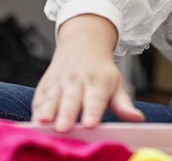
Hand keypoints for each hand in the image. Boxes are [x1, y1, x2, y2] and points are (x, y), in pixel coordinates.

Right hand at [31, 14, 143, 131]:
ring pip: (52, 98)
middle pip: (71, 100)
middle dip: (66, 114)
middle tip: (64, 128)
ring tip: (43, 123)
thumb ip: (123, 104)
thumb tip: (137, 118)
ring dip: (47, 110)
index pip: (95, 99)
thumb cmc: (100, 71)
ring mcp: (59, 82)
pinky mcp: (45, 85)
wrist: (82, 43)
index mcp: (97, 82)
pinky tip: (34, 121)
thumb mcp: (116, 83)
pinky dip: (36, 109)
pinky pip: (39, 97)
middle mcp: (77, 81)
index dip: (92, 111)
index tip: (91, 124)